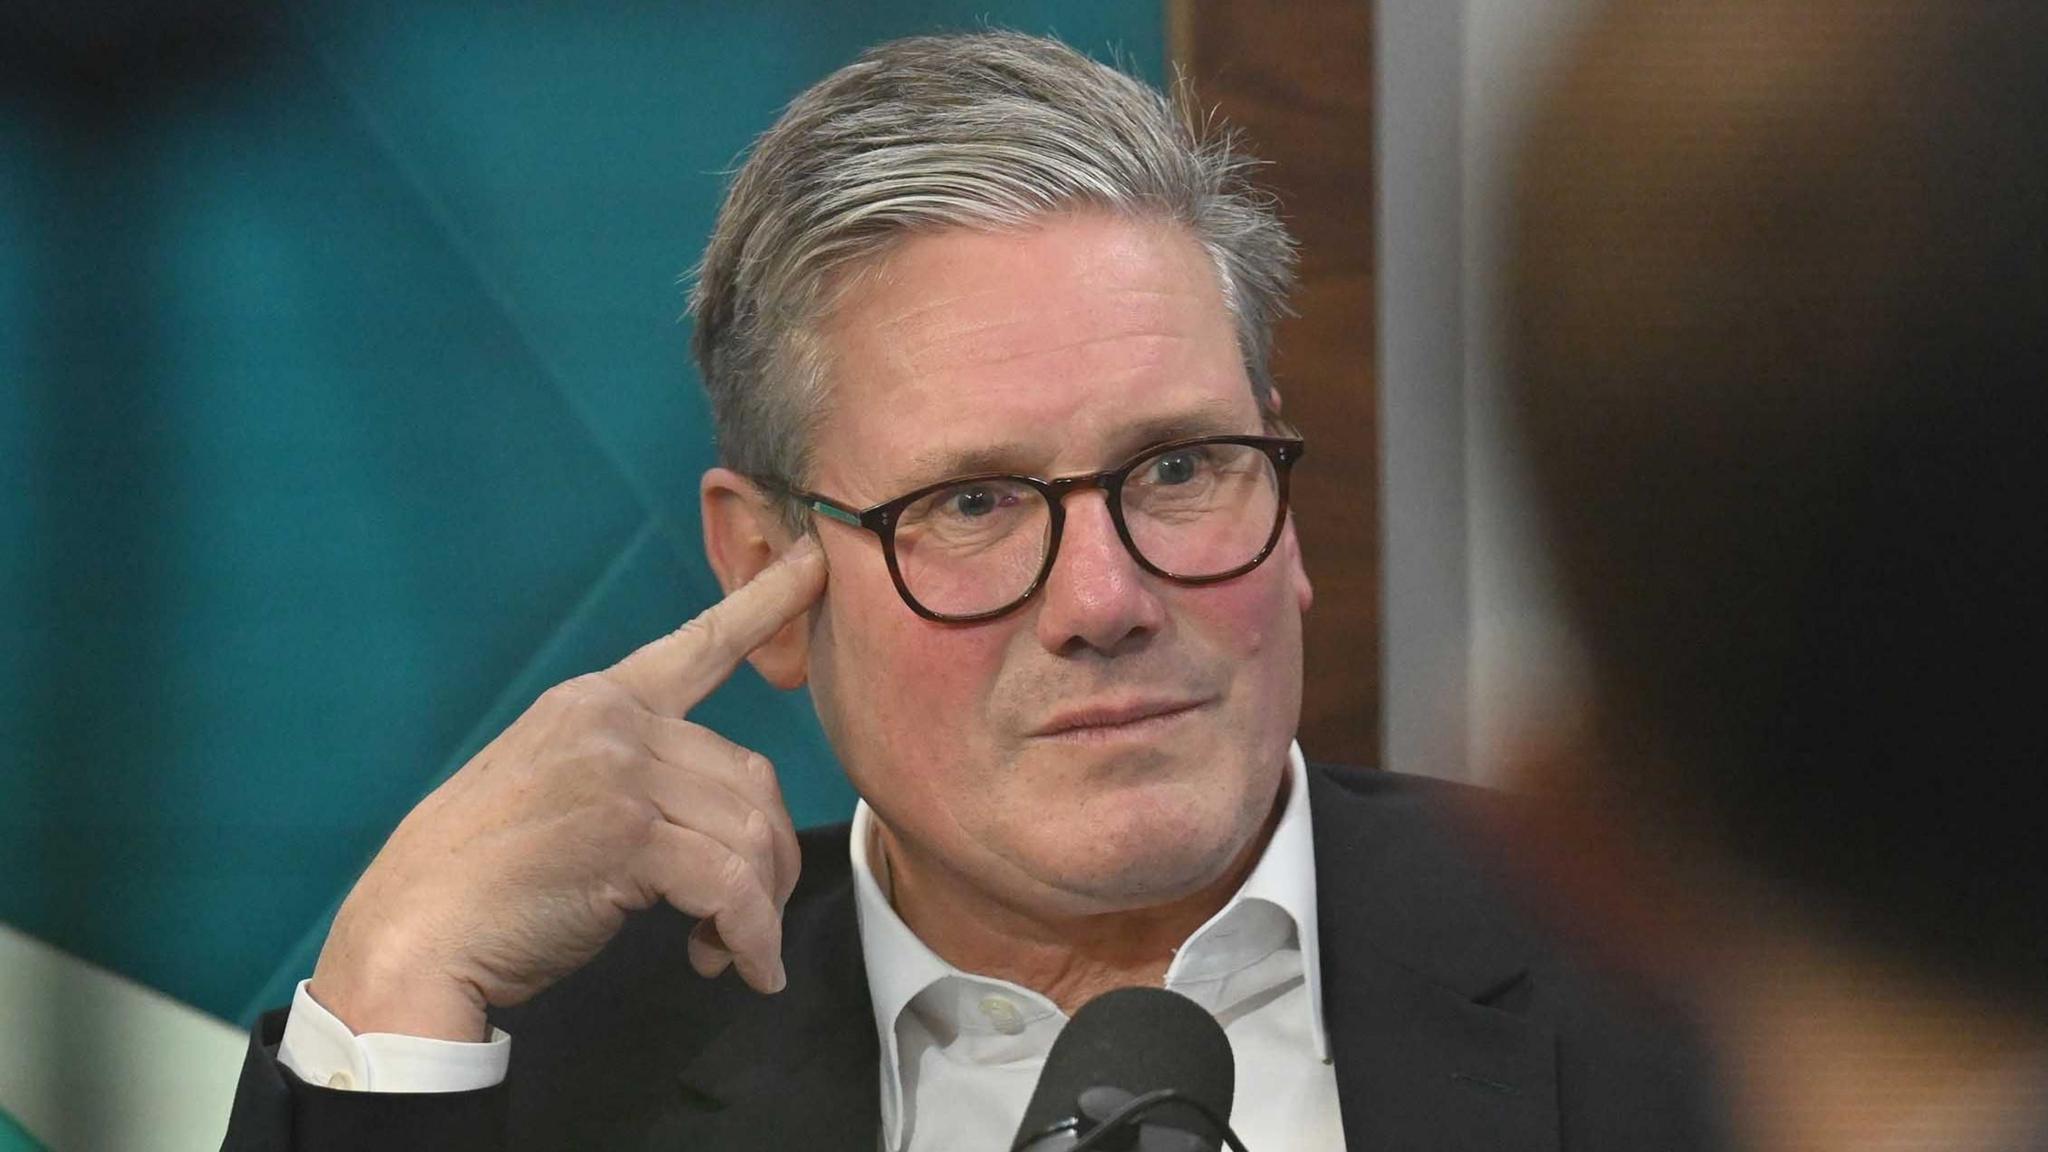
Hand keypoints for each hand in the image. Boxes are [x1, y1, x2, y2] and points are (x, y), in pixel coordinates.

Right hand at [308, 537, 827, 1040]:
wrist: (411, 938)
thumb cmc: (480, 884)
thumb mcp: (553, 791)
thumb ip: (629, 773)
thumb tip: (723, 816)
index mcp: (593, 702)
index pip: (697, 646)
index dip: (766, 603)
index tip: (815, 562)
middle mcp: (610, 721)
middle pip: (748, 777)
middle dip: (767, 858)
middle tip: (748, 920)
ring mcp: (617, 772)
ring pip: (749, 832)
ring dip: (759, 907)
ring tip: (732, 950)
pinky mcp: (627, 836)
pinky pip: (731, 886)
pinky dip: (750, 936)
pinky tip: (742, 967)